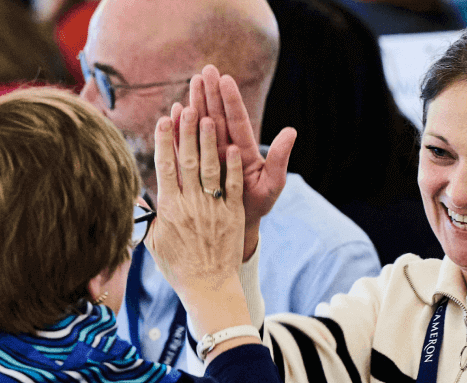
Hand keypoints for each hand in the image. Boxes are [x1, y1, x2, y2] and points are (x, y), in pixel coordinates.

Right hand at [145, 103, 251, 338]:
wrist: (208, 287)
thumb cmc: (179, 266)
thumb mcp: (155, 241)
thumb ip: (148, 216)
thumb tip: (137, 196)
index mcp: (169, 209)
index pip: (165, 168)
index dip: (164, 142)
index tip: (163, 120)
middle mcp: (190, 205)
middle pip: (188, 161)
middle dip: (186, 132)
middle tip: (186, 107)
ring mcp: (212, 209)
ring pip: (210, 169)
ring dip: (209, 142)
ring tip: (208, 117)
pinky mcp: (232, 215)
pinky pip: (232, 187)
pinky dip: (233, 167)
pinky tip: (233, 147)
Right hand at [188, 65, 295, 261]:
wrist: (237, 227)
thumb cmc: (257, 205)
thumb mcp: (272, 184)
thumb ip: (280, 158)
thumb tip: (292, 131)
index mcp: (244, 149)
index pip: (237, 120)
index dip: (232, 101)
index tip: (226, 79)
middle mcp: (226, 148)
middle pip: (218, 116)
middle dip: (212, 93)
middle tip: (206, 70)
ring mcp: (209, 155)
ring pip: (201, 125)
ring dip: (196, 102)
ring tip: (192, 81)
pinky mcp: (194, 166)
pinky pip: (185, 144)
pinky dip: (180, 128)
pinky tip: (175, 110)